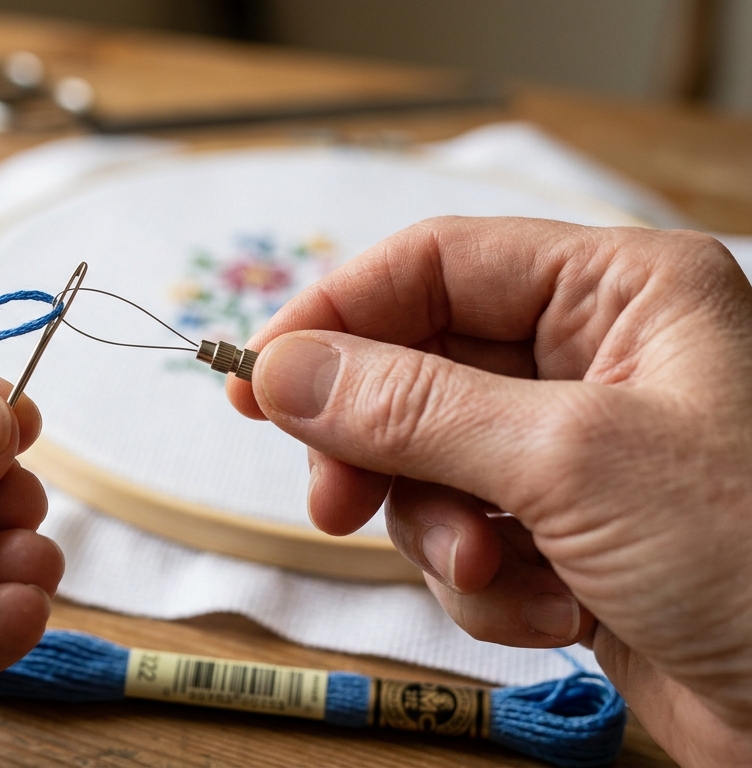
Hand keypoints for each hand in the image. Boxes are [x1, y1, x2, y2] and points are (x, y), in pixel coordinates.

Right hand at [227, 217, 751, 765]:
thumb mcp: (567, 463)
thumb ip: (411, 406)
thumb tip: (284, 367)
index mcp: (621, 292)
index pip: (434, 264)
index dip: (336, 315)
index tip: (257, 377)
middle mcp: (598, 358)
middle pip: (418, 368)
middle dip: (381, 447)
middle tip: (334, 502)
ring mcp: (581, 452)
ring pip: (429, 464)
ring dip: (442, 533)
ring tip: (495, 575)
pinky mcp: (570, 535)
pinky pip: (468, 538)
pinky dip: (489, 586)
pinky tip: (555, 614)